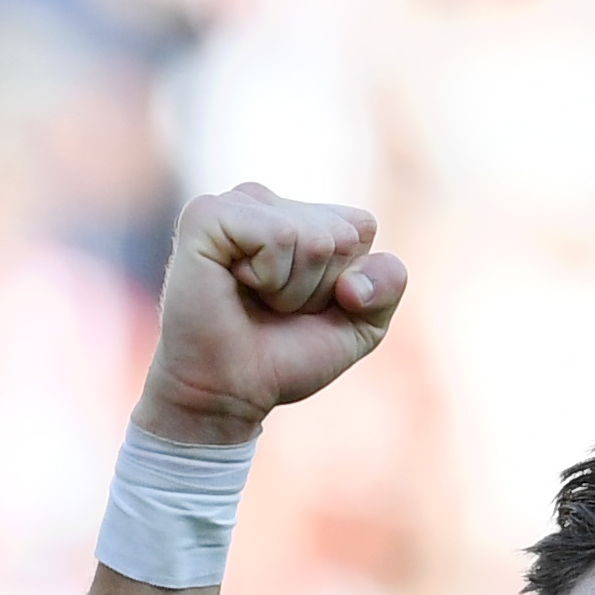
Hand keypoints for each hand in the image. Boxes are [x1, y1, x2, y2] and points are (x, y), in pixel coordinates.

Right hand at [136, 184, 406, 449]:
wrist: (228, 392)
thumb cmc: (284, 357)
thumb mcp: (359, 326)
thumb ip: (387, 286)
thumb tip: (353, 278)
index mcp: (299, 215)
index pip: (361, 227)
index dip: (348, 281)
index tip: (306, 307)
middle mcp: (267, 202)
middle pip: (341, 235)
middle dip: (318, 289)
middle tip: (275, 308)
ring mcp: (236, 203)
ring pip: (314, 238)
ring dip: (292, 290)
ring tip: (255, 301)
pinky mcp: (207, 215)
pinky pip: (277, 236)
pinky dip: (267, 278)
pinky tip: (234, 285)